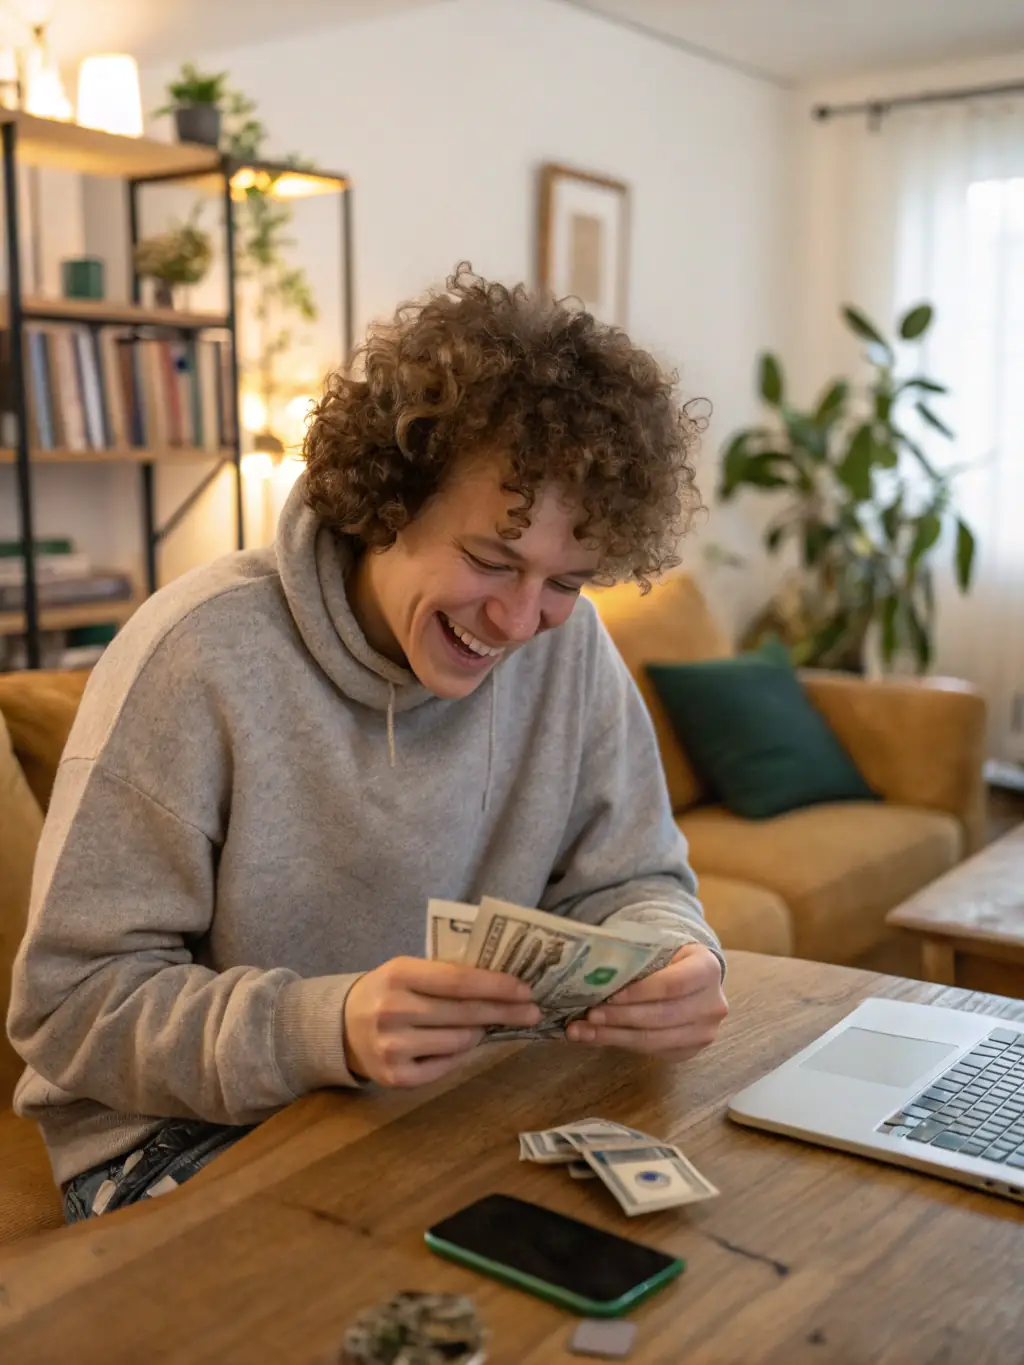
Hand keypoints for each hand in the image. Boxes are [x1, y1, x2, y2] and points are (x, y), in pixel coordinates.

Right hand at [344, 957, 541, 1086]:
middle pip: (464, 1013)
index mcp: (398, 974)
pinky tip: (459, 1044)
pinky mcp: (395, 1077)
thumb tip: (503, 984)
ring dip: (479, 1032)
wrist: (342, 1027)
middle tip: (532, 1012)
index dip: (496, 985)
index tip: (525, 989)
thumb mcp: (408, 971)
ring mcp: (392, 1046)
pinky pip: (446, 1066)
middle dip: (504, 1012)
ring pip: (459, 1042)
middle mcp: (392, 1009)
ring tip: (483, 1025)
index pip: (458, 980)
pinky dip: (459, 1054)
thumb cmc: (388, 991)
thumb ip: (446, 974)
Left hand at [565, 944, 726, 1061]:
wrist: (694, 980)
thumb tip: (594, 971)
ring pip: (654, 1039)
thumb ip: (636, 958)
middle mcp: (713, 1004)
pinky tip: (596, 1038)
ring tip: (582, 1031)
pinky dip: (621, 1045)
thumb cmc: (669, 959)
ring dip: (614, 1036)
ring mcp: (705, 1032)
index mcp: (707, 969)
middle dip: (621, 1017)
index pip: (672, 984)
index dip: (640, 992)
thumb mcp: (660, 948)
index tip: (609, 995)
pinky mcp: (690, 1051)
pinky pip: (652, 1052)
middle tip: (589, 1015)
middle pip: (662, 1015)